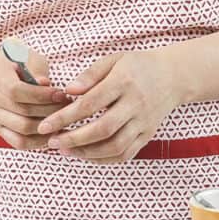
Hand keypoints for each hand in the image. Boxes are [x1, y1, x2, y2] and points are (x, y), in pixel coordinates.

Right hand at [0, 46, 71, 150]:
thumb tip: (45, 84)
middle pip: (23, 113)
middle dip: (50, 111)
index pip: (17, 91)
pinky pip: (19, 142)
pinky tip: (51, 132)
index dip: (41, 95)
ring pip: (22, 131)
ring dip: (47, 127)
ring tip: (61, 119)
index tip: (60, 93)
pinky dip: (38, 141)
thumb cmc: (11, 63)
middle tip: (67, 105)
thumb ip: (36, 69)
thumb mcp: (25, 56)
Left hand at [36, 51, 181, 162]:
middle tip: (52, 142)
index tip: (45, 124)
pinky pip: (125, 154)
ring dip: (87, 153)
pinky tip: (86, 155)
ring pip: (115, 146)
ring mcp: (143, 123)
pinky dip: (104, 159)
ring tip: (65, 151)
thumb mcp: (113, 60)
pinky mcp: (148, 135)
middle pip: (103, 129)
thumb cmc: (137, 66)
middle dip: (74, 139)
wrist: (173, 76)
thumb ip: (90, 75)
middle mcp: (135, 105)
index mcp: (123, 82)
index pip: (90, 104)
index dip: (65, 117)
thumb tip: (68, 91)